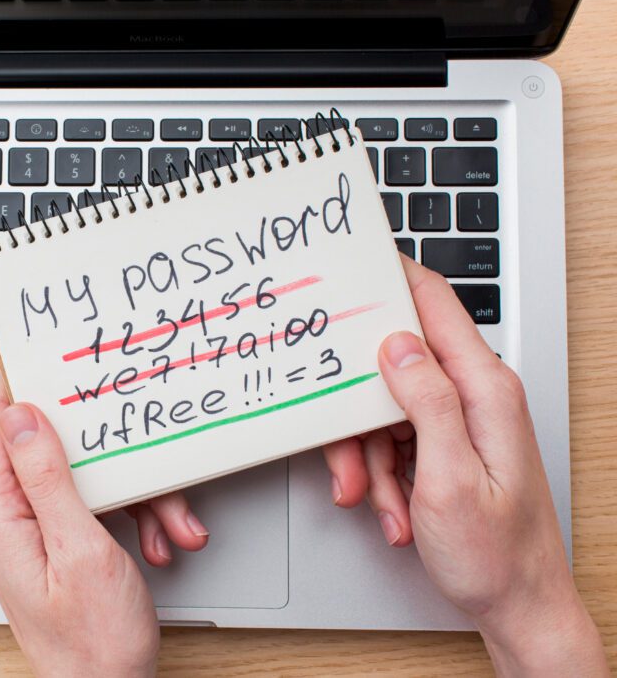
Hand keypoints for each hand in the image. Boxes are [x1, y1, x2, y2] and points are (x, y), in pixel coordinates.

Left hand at [0, 371, 168, 677]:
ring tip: (168, 523)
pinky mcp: (53, 539)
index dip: (21, 379)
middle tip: (138, 444)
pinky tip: (158, 538)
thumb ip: (47, 477)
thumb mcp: (80, 550)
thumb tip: (22, 415)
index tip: (48, 350)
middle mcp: (4, 517)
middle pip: (49, 445)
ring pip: (82, 474)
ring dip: (132, 492)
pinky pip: (91, 503)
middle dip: (106, 450)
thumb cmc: (91, 642)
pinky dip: (131, 514)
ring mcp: (29, 528)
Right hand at [323, 256, 606, 675]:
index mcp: (485, 390)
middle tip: (351, 463)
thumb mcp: (450, 479)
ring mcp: (462, 419)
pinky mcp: (449, 442)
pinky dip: (385, 474)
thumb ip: (426, 402)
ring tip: (381, 502)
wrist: (519, 606)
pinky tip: (395, 509)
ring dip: (370, 457)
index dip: (392, 279)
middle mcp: (476, 396)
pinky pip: (396, 438)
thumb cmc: (496, 555)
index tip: (352, 264)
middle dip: (359, 415)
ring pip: (386, 409)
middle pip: (395, 367)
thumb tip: (397, 345)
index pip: (435, 306)